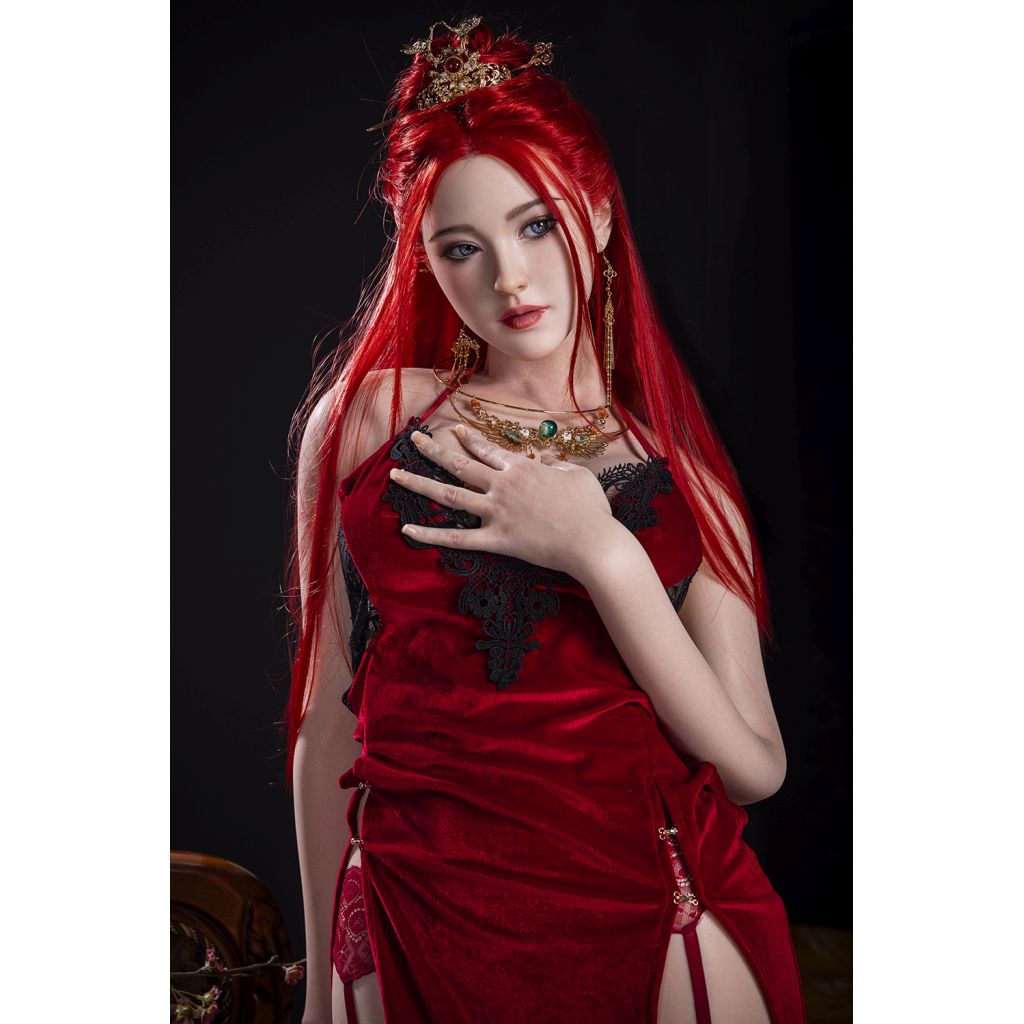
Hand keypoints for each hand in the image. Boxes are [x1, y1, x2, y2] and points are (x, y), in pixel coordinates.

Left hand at [389, 424, 626, 575]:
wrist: (594, 542)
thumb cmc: (591, 509)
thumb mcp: (577, 476)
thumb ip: (556, 465)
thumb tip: (544, 459)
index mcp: (522, 468)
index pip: (487, 450)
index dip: (469, 440)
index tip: (453, 431)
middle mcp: (503, 486)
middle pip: (460, 465)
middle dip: (433, 450)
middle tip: (412, 440)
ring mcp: (496, 513)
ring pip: (449, 496)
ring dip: (419, 484)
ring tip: (395, 475)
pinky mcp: (497, 540)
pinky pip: (457, 538)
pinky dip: (430, 535)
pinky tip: (407, 531)